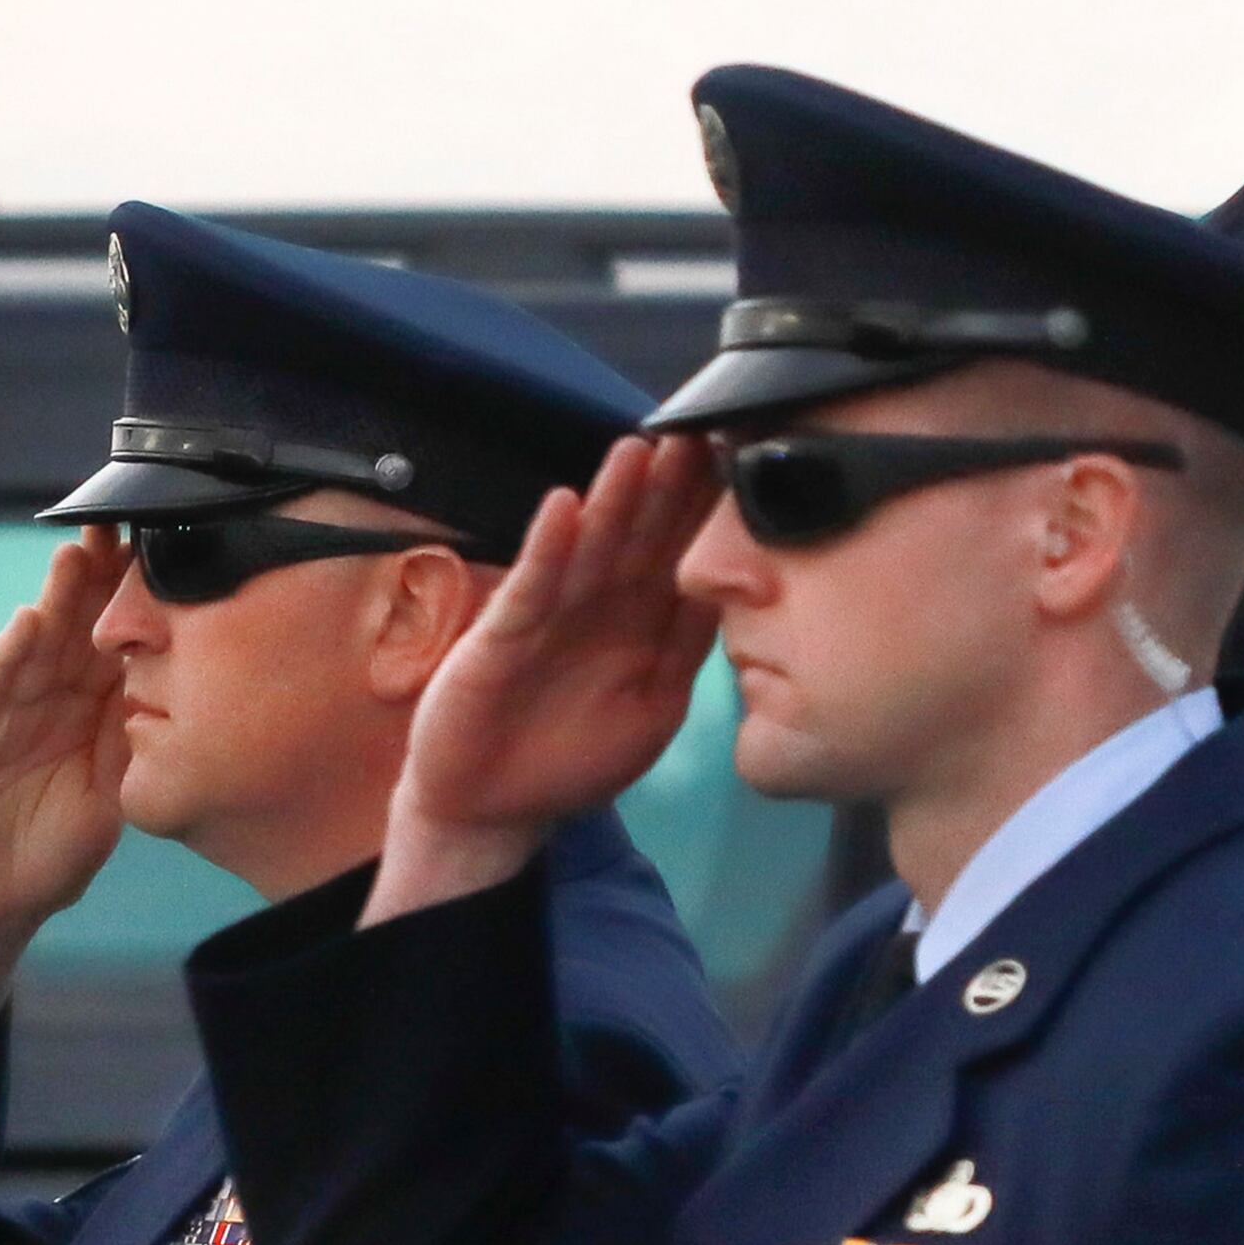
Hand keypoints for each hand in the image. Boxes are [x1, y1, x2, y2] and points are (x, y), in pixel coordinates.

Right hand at [0, 530, 133, 1062]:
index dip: (140, 594)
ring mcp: (2, 713)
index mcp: (89, 704)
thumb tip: (201, 689)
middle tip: (123, 522)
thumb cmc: (60, 844)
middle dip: (97, 575)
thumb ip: (143, 736)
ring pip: (33, 645)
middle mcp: (46, 696)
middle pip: (76, 625)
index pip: (120, 637)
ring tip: (77, 555)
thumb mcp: (119, 784)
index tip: (169, 545)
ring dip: (56, 600)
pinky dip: (7, 659)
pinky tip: (27, 625)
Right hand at [368, 435, 719, 923]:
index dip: (709, 513)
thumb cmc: (577, 757)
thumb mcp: (657, 704)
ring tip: (638, 450)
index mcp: (641, 621)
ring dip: (613, 500)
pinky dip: (547, 548)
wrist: (493, 812)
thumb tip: (750, 594)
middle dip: (669, 488)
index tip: (746, 463)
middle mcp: (598, 607)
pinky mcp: (502, 638)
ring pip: (590, 549)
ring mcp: (549, 617)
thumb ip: (691, 649)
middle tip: (701, 432)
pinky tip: (565, 506)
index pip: (682, 555)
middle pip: (640, 537)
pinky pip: (531, 588)